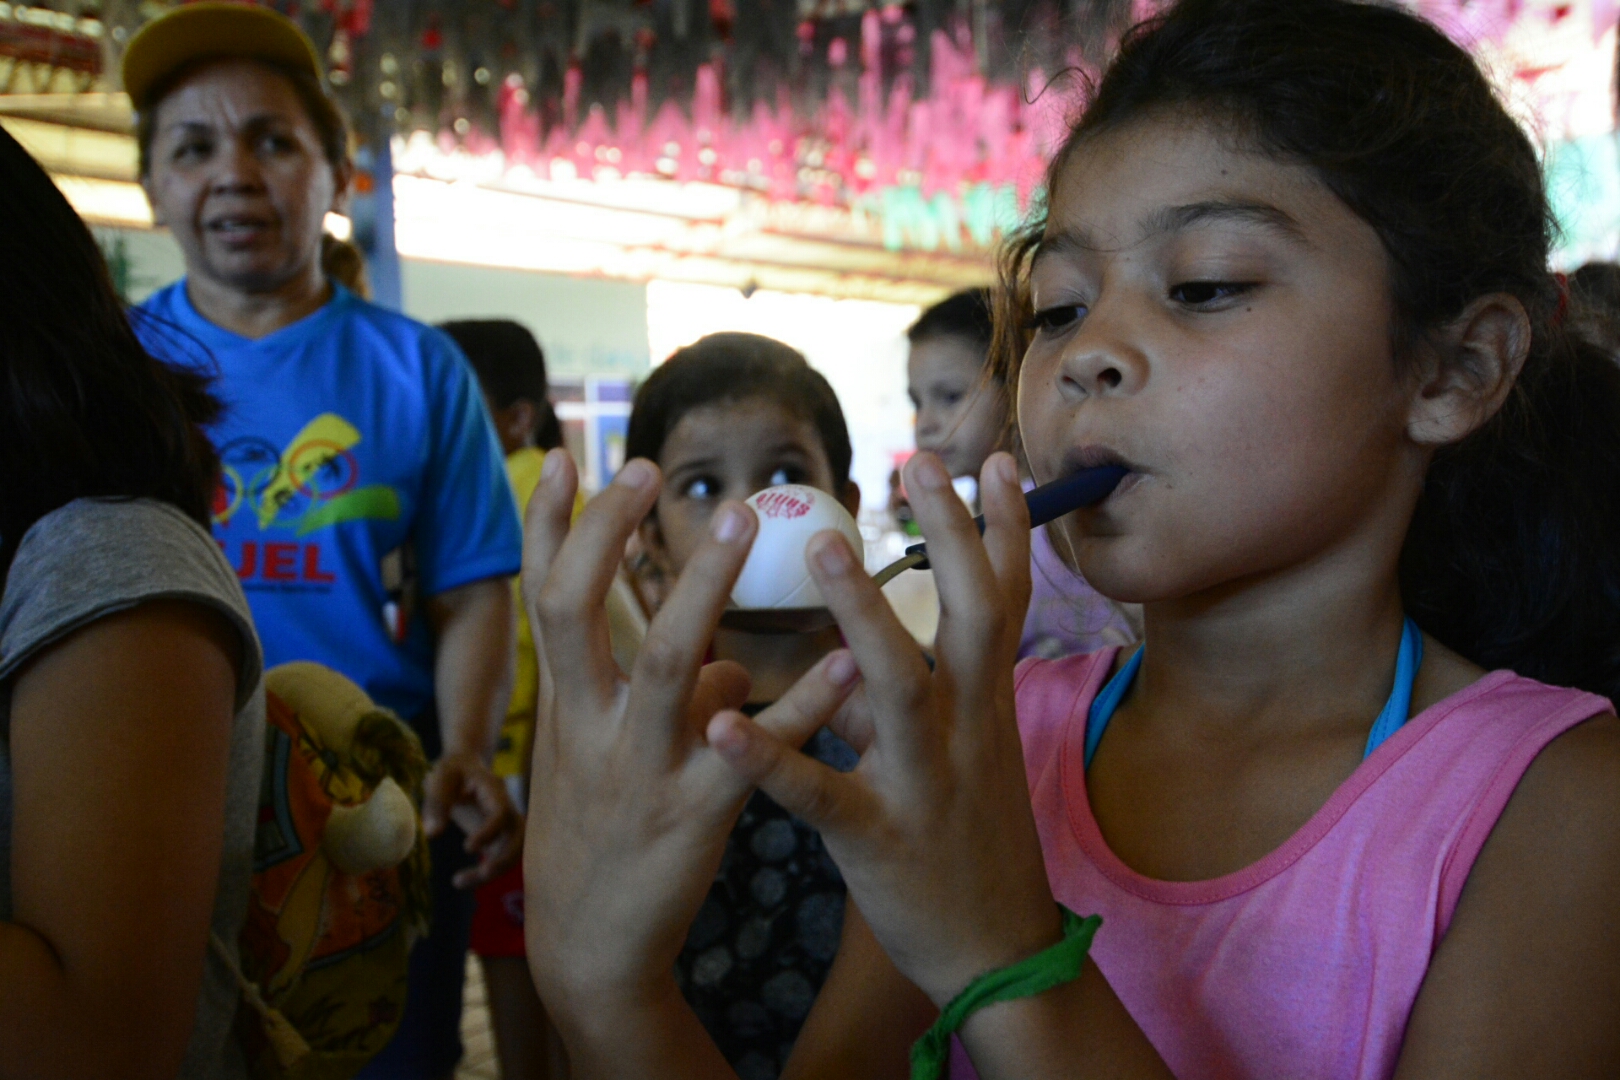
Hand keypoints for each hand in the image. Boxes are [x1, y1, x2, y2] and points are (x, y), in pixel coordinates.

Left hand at [422, 750, 521, 888]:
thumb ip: (436, 804)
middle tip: (483, 872)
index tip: (467, 848)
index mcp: (494, 791)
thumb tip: (432, 834)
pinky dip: (483, 874)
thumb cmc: (452, 770)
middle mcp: (507, 810)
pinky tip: (459, 881)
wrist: (466, 767)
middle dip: (506, 858)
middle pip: (520, 837)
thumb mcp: (440, 778)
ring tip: (459, 882)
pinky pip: (499, 860)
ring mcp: (506, 826)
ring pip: (513, 853)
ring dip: (493, 871)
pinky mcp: (499, 839)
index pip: (501, 813)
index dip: (489, 832)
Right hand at [520, 452, 860, 1022]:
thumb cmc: (599, 834)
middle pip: (575, 613)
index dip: (544, 525)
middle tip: (645, 469)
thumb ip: (665, 698)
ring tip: (746, 522)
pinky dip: (803, 703)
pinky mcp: (696, 814)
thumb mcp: (607, 757)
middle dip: (603, 536)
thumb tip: (725, 660)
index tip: (561, 453)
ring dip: (704, 590)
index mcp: (568, 702)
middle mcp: (592, 723)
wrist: (586, 947)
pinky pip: (756, 749)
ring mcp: (642, 766)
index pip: (541, 594)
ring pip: (666, 666)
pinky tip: (847, 658)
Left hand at [708, 451, 1060, 1005]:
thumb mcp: (950, 755)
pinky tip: (720, 721)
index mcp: (985, 704)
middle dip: (953, 536)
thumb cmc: (966, 841)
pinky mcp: (878, 838)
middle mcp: (966, 729)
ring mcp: (925, 781)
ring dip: (865, 616)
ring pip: (900, 688)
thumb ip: (892, 696)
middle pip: (973, 617)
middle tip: (921, 461)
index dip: (1004, 529)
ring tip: (826, 551)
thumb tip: (844, 645)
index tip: (998, 459)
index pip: (1004, 599)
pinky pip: (820, 792)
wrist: (998, 954)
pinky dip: (772, 755)